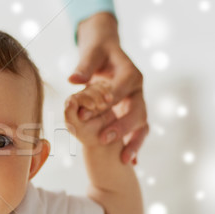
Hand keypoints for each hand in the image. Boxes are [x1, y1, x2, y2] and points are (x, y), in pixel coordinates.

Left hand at [65, 82, 116, 147]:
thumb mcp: (78, 128)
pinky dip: (108, 91)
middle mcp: (79, 98)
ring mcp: (92, 96)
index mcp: (70, 105)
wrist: (105, 140)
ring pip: (97, 87)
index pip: (76, 97)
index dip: (84, 100)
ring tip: (109, 101)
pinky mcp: (102, 96)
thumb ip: (70, 114)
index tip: (93, 107)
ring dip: (103, 92)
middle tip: (103, 106)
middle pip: (87, 90)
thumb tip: (70, 100)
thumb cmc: (89, 136)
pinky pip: (106, 88)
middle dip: (95, 96)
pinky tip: (111, 97)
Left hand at [70, 12, 147, 164]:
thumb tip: (73, 79)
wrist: (108, 50)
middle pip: (137, 110)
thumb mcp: (92, 53)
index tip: (93, 113)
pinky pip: (137, 131)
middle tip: (105, 138)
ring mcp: (137, 103)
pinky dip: (134, 145)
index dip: (109, 101)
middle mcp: (137, 90)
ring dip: (134, 142)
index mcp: (130, 74)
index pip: (121, 89)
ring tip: (125, 159)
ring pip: (141, 124)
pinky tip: (129, 163)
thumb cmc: (99, 51)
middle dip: (123, 126)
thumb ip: (84, 66)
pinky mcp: (132, 112)